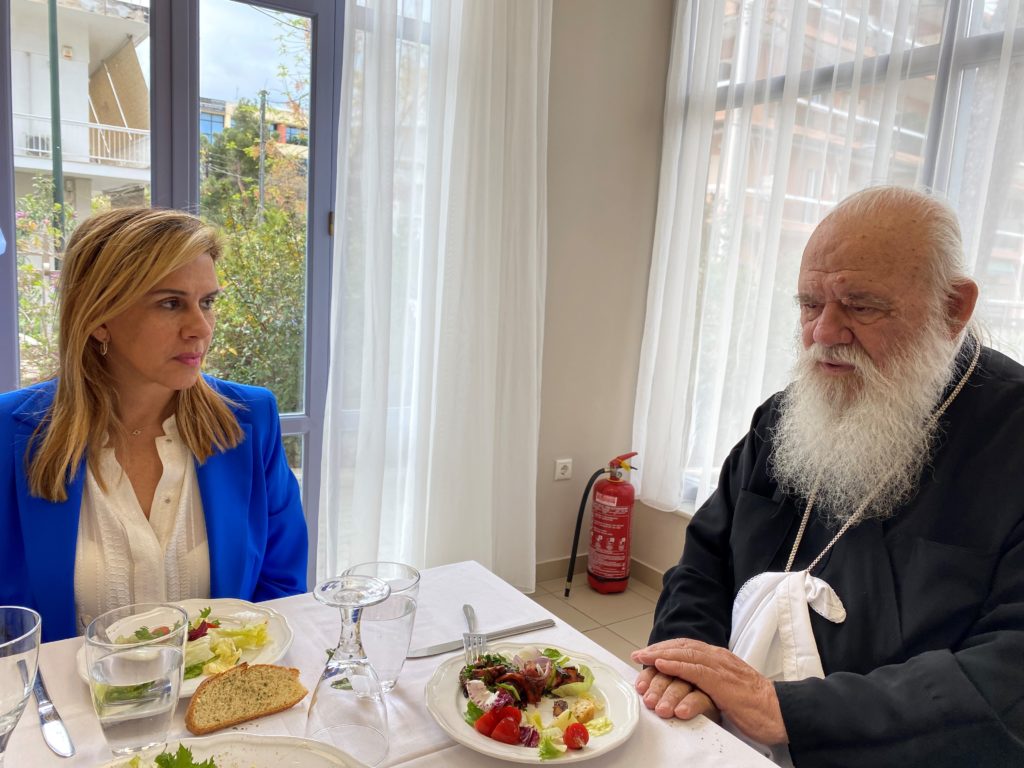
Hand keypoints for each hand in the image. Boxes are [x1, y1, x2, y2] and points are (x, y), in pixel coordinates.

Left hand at [632, 639, 786, 744]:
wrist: (780, 711)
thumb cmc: (756, 704)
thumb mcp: (729, 687)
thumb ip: (712, 680)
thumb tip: (693, 684)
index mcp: (720, 658)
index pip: (688, 647)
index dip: (666, 648)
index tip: (649, 653)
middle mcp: (719, 658)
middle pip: (682, 647)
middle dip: (658, 650)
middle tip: (639, 655)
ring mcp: (721, 668)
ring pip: (685, 654)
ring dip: (661, 656)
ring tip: (644, 658)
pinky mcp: (723, 682)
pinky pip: (695, 670)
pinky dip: (676, 665)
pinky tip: (662, 665)